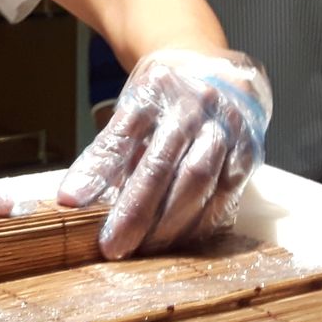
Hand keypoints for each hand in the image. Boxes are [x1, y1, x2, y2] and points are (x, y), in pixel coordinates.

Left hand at [58, 47, 270, 258]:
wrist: (217, 71)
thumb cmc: (165, 99)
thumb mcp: (130, 112)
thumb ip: (106, 154)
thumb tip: (73, 199)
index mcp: (154, 90)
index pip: (121, 136)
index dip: (98, 173)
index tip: (71, 203)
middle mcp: (193, 105)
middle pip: (163, 164)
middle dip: (137, 212)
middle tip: (115, 246)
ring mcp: (226, 126)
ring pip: (199, 182)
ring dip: (171, 224)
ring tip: (145, 249)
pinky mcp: (250, 150)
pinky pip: (227, 194)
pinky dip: (202, 222)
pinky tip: (181, 240)